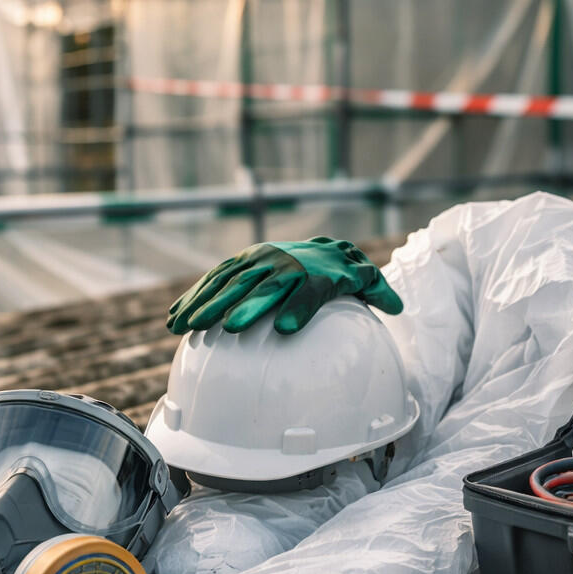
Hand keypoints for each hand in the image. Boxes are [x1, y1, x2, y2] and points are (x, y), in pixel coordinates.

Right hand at [167, 237, 402, 334]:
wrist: (319, 245)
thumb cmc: (341, 273)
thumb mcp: (361, 279)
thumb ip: (376, 292)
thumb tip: (398, 308)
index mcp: (315, 270)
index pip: (308, 288)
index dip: (298, 307)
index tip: (285, 329)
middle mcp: (284, 262)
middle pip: (262, 286)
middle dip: (242, 305)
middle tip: (224, 328)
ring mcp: (258, 261)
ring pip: (229, 282)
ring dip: (206, 303)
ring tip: (184, 325)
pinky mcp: (240, 264)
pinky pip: (214, 280)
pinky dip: (193, 298)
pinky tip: (174, 319)